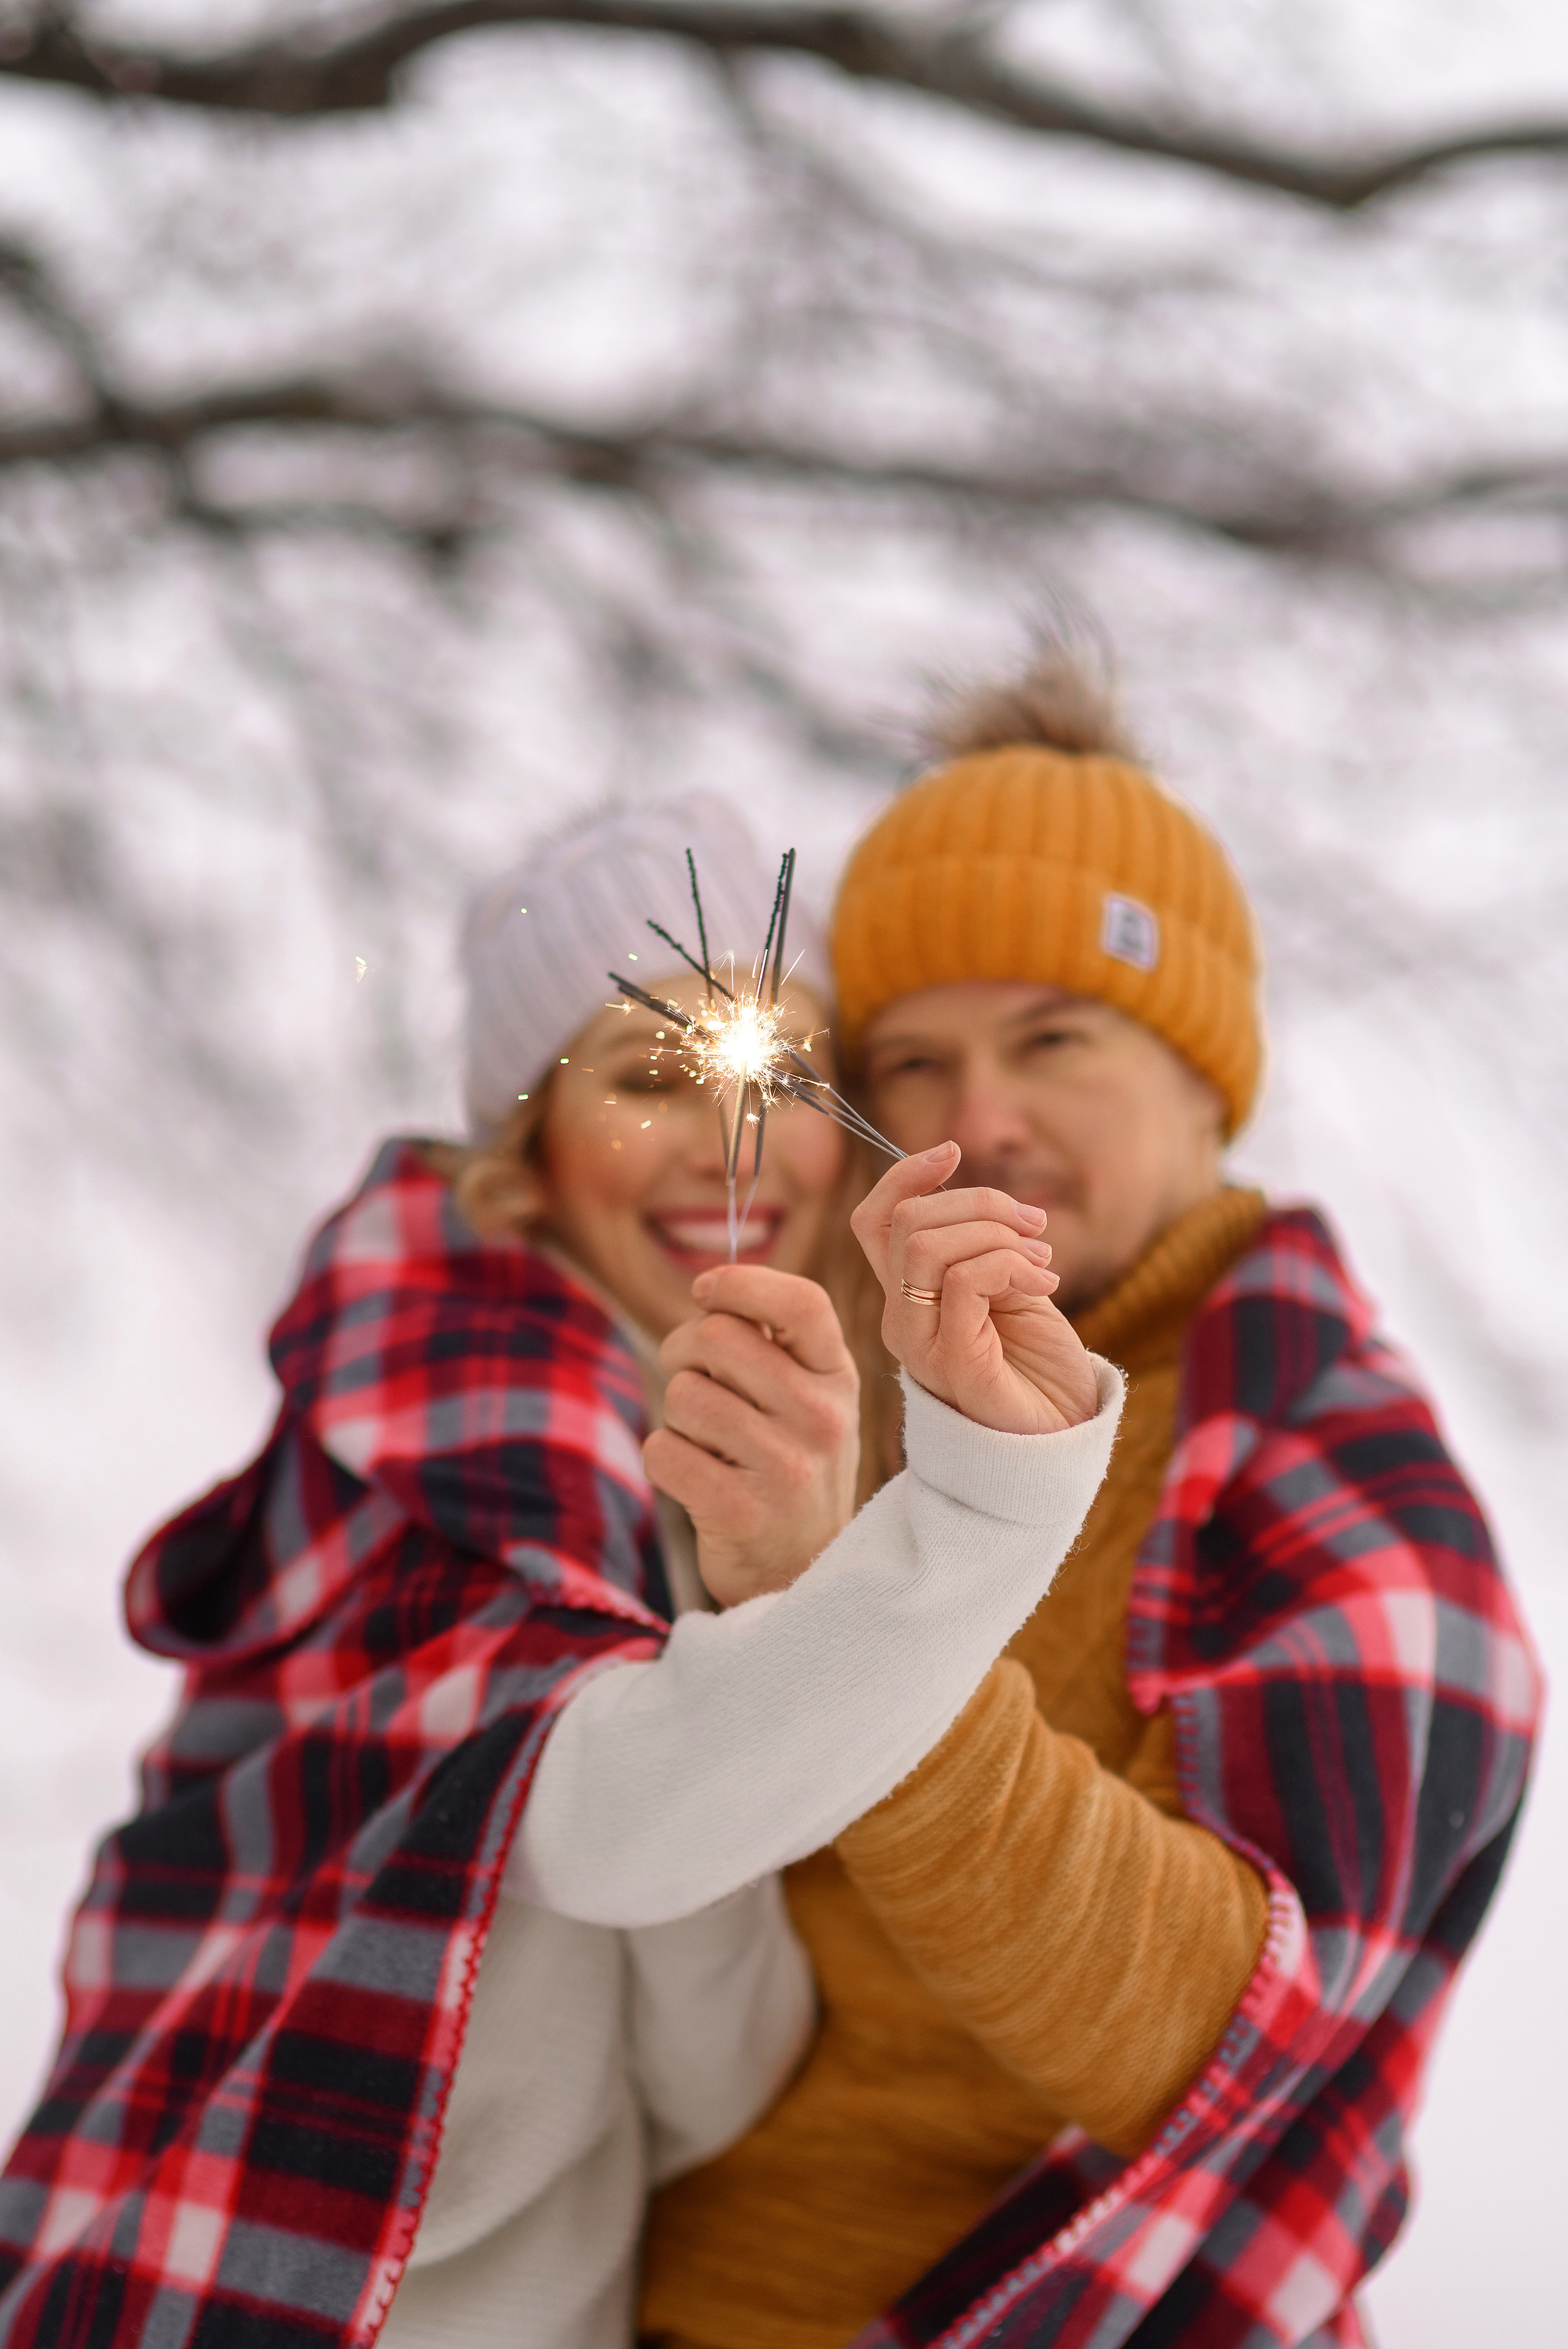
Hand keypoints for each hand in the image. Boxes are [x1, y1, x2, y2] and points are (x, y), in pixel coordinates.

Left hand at [643, 1268, 860, 1608]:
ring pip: (683, 1395)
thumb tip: (708, 1290)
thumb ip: (773, 1343)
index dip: (740, 1282)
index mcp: (838, 1377)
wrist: (801, 1574)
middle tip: (696, 1386)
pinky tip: (698, 1482)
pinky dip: (665, 1462)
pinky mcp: (741, 1512)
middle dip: (684, 1353)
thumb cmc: (787, 1465)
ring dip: (677, 1418)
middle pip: (717, 1337)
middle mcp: (822, 1417)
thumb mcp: (807, 1399)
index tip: (704, 1291)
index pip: (801, 1302)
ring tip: (710, 1447)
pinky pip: (663, 1451)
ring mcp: (786, 1467)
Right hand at [851, 1143, 1097, 1435]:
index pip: (875, 1222)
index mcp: (909, 1296)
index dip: (904, 1175)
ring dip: (997, 1234)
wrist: (1065, 1436)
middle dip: (977, 1201)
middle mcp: (902, 1318)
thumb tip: (973, 1190)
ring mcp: (921, 1343)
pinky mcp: (953, 1363)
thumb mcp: (1008, 1287)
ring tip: (1043, 1262)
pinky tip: (1047, 1287)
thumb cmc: (1037, 1365)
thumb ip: (981, 1247)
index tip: (952, 1150)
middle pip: (907, 1222)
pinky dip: (1012, 1266)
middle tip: (1034, 1225)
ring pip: (927, 1245)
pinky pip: (965, 1281)